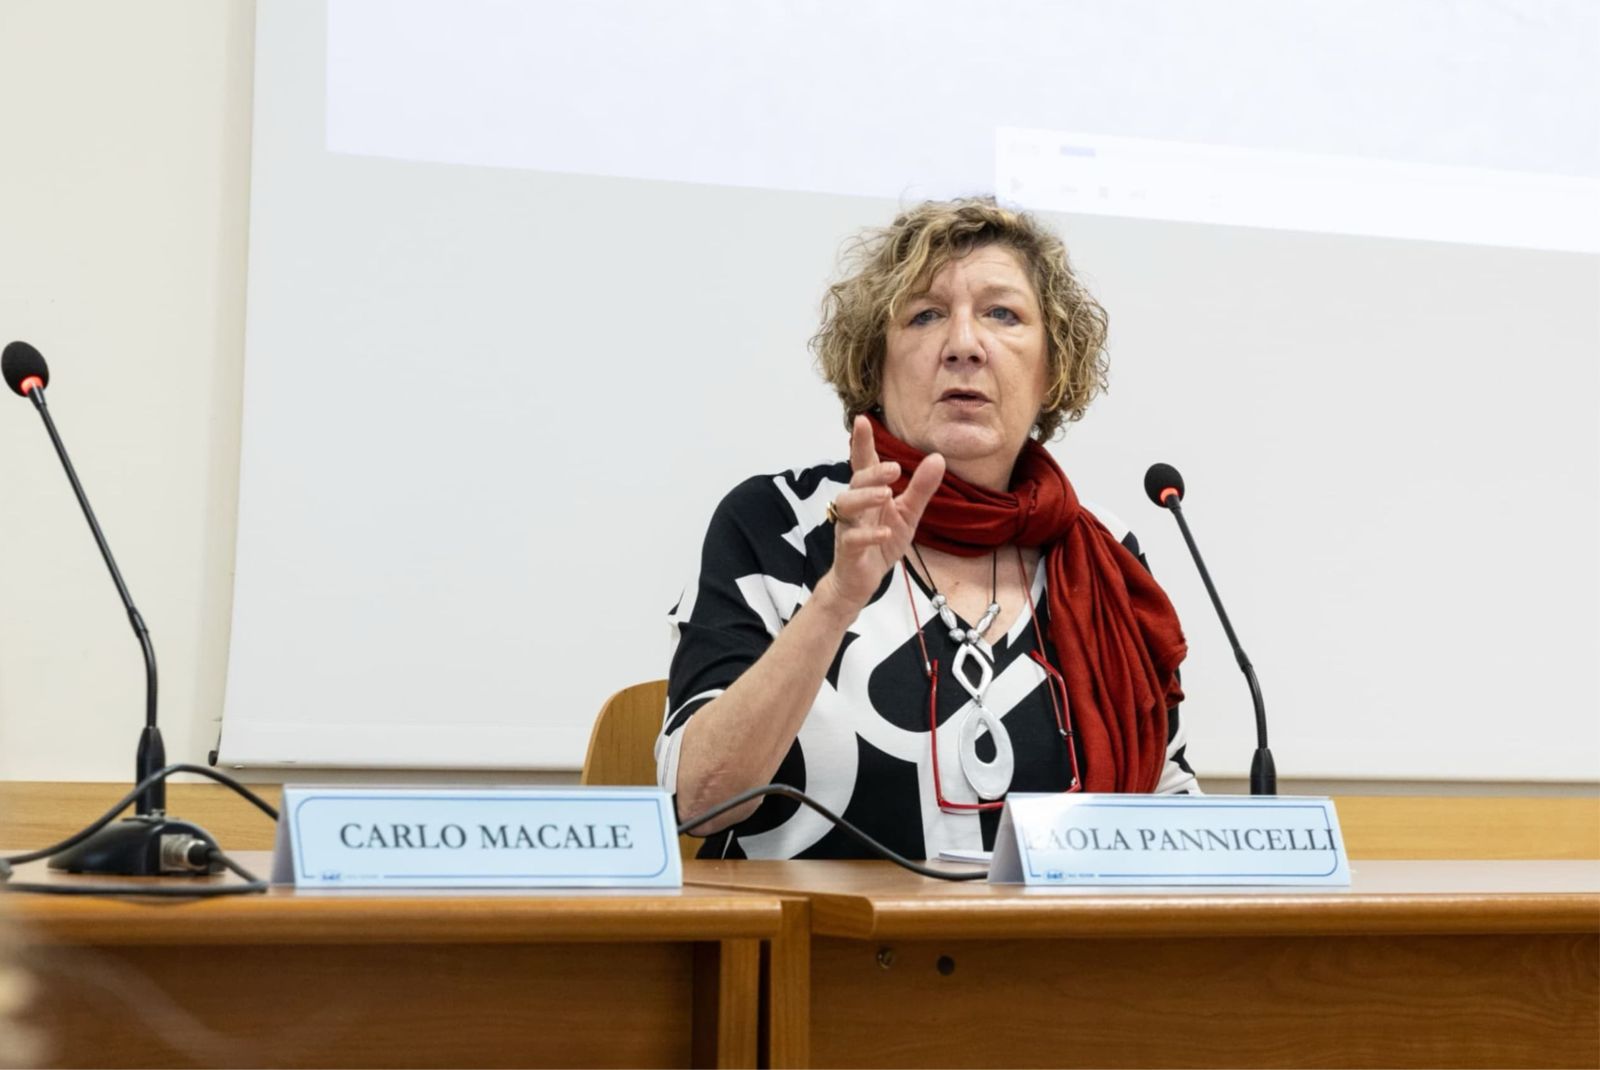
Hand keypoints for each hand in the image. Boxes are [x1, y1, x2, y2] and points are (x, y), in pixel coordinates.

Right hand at [820, 415, 944, 611]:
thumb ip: (921, 488)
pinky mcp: (848, 550)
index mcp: (869, 493)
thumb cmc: (881, 542)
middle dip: (872, 473)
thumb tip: (938, 458)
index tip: (862, 420)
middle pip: (855, 480)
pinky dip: (868, 535)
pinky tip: (884, 532)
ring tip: (886, 495)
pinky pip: (852, 538)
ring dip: (865, 497)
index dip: (862, 443)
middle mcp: (855, 506)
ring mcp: (848, 527)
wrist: (861, 580)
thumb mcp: (908, 513)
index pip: (864, 463)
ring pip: (846, 505)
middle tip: (894, 469)